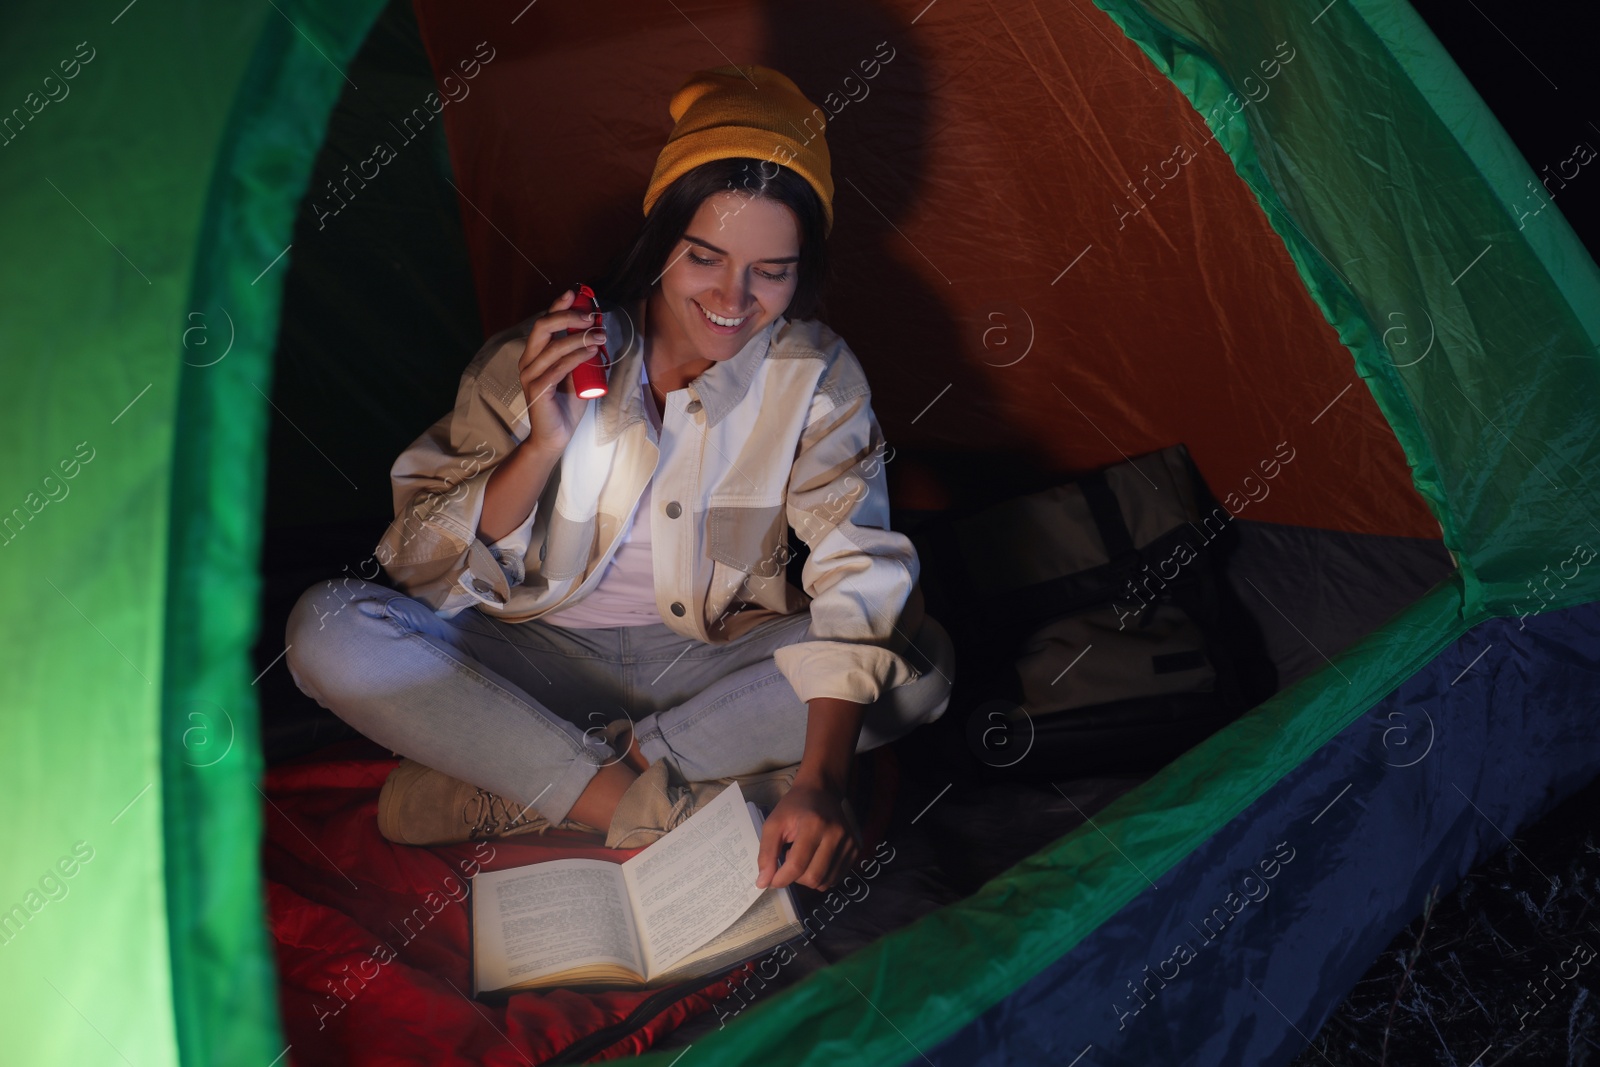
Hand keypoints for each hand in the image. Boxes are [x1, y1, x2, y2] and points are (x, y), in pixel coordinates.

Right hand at [518, 288, 605, 455]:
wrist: (555, 436)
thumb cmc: (565, 406)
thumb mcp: (578, 375)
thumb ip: (582, 357)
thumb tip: (598, 335)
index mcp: (535, 355)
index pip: (544, 324)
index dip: (557, 306)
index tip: (574, 293)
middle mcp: (528, 361)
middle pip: (543, 328)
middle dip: (567, 317)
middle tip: (590, 316)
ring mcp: (530, 376)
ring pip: (554, 347)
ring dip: (579, 338)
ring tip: (599, 336)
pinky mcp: (537, 390)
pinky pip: (557, 368)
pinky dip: (576, 357)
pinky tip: (591, 352)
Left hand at [755, 780, 861, 891]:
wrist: (821, 791)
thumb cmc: (794, 807)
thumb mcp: (773, 824)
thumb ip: (767, 853)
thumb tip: (763, 882)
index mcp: (813, 825)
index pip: (797, 865)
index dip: (781, 879)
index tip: (770, 881)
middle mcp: (835, 835)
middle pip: (813, 877)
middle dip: (795, 878)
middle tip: (789, 858)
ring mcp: (848, 843)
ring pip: (825, 882)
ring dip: (808, 878)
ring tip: (803, 857)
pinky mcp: (855, 849)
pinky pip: (836, 878)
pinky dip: (821, 877)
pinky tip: (815, 860)